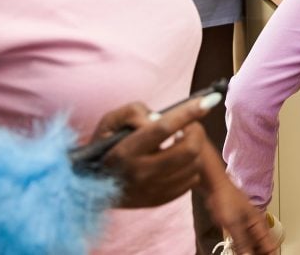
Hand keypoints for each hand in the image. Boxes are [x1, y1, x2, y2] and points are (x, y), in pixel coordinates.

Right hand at [91, 96, 214, 207]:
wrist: (92, 186)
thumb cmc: (105, 146)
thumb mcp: (110, 122)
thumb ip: (134, 112)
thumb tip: (160, 117)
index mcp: (126, 151)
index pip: (163, 128)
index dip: (187, 113)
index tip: (207, 100)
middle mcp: (141, 173)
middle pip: (188, 149)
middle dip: (196, 131)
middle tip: (189, 125)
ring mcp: (152, 189)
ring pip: (194, 165)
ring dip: (194, 149)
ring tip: (181, 142)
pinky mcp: (160, 200)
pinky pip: (191, 180)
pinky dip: (190, 166)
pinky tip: (178, 160)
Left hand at [200, 149, 278, 253]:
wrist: (216, 187)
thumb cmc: (227, 200)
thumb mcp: (234, 224)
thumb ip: (242, 242)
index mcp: (259, 224)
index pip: (270, 245)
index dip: (271, 254)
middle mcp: (255, 226)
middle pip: (262, 246)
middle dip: (260, 253)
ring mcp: (246, 226)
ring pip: (252, 245)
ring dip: (250, 252)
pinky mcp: (237, 226)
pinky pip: (242, 241)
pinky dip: (241, 248)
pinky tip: (236, 252)